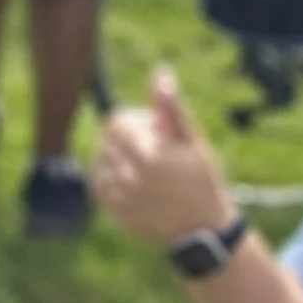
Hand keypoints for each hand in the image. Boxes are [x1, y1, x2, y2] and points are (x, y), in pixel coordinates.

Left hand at [91, 68, 235, 244]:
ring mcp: (120, 198)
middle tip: (146, 149)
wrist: (203, 229)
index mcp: (148, 155)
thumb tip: (160, 73)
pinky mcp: (115, 214)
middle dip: (122, 140)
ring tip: (140, 166)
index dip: (129, 121)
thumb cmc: (201, 179)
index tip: (148, 130)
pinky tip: (131, 182)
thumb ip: (171, 107)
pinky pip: (99, 186)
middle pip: (106, 142)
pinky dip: (110, 179)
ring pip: (99, 162)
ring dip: (114, 159)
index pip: (115, 123)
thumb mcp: (192, 141)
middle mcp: (129, 178)